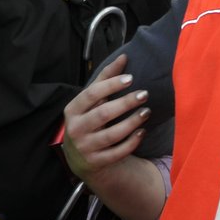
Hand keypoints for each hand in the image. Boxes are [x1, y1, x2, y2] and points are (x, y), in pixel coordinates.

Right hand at [62, 54, 149, 184]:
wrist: (80, 158)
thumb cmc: (89, 120)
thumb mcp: (91, 100)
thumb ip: (105, 79)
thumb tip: (124, 56)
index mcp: (72, 110)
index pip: (91, 94)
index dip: (111, 85)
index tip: (131, 78)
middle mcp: (76, 129)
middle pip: (103, 114)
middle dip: (125, 103)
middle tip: (144, 94)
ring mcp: (85, 147)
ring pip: (112, 135)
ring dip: (132, 122)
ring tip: (147, 112)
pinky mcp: (96, 162)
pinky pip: (117, 153)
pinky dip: (131, 142)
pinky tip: (142, 131)